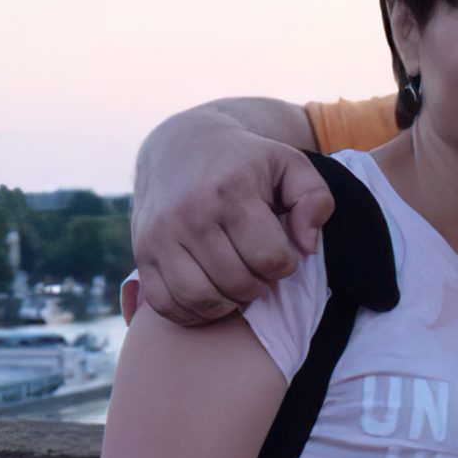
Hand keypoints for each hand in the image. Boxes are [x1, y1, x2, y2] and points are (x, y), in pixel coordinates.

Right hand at [132, 113, 334, 324]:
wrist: (181, 145)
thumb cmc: (245, 162)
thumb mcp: (290, 165)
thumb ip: (315, 200)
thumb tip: (306, 248)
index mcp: (230, 192)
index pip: (270, 259)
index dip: (285, 264)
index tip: (280, 250)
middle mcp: (190, 214)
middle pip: (238, 284)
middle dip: (259, 284)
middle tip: (259, 268)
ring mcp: (160, 236)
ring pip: (202, 300)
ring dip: (228, 303)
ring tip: (237, 283)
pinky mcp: (142, 254)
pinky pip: (166, 305)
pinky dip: (192, 312)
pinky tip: (210, 294)